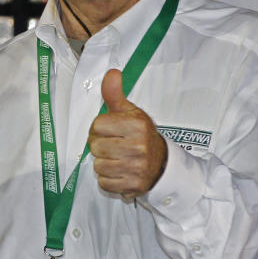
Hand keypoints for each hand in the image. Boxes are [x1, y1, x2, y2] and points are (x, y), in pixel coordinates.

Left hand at [88, 69, 167, 199]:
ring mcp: (137, 168)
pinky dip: (108, 179)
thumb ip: (115, 94)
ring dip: (103, 163)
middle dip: (100, 146)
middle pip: (95, 146)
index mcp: (137, 125)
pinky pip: (104, 183)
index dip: (99, 128)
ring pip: (98, 166)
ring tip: (117, 159)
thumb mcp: (130, 112)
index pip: (97, 125)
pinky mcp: (134, 186)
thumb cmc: (140, 134)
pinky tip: (119, 172)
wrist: (162, 163)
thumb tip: (112, 72)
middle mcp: (138, 147)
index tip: (110, 130)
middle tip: (113, 145)